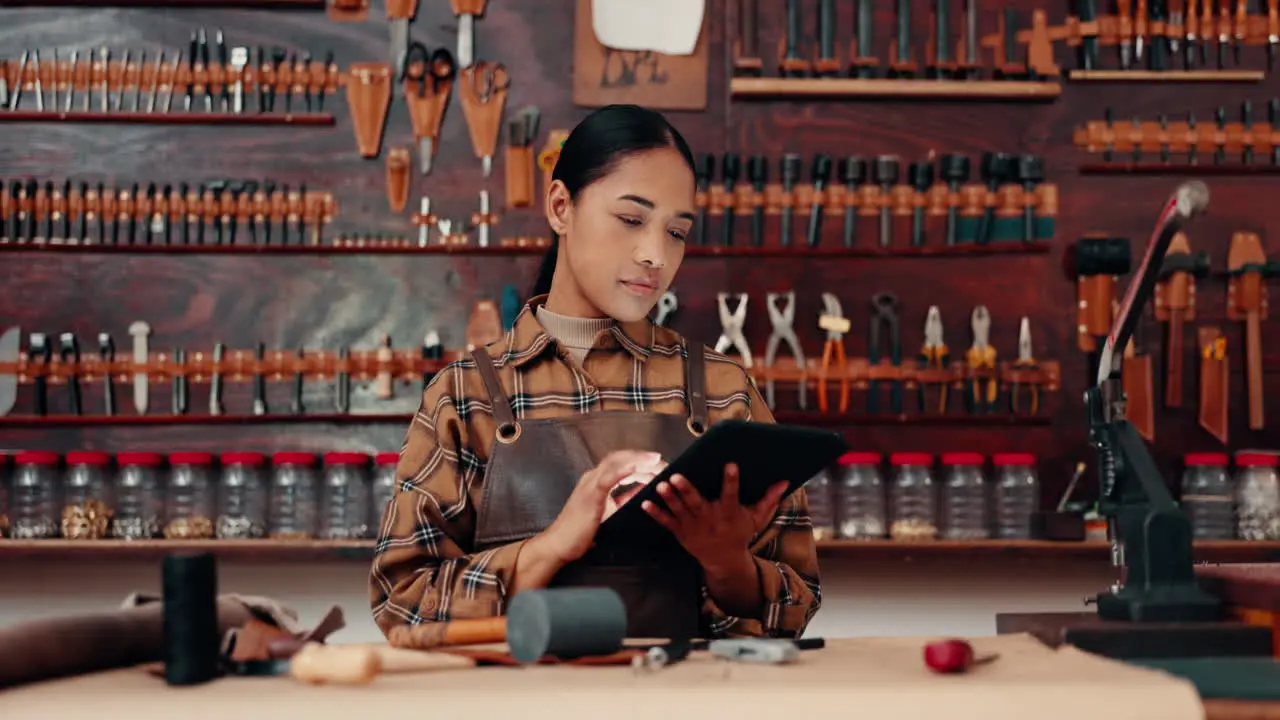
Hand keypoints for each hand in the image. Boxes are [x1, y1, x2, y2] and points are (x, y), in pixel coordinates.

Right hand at [533, 450, 662, 565]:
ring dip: (637, 460)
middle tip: (663, 461)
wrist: (559, 544)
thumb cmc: (581, 531)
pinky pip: (608, 478)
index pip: (620, 463)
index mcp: (597, 481)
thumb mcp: (609, 512)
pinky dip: (623, 470)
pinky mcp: (590, 495)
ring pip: (615, 463)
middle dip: (642, 458)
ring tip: (656, 460)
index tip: (658, 463)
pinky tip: (637, 467)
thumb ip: (624, 499)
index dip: (639, 461)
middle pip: (620, 458)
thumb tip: (643, 490)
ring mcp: (590, 484)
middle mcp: (592, 478)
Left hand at [642, 463, 787, 570]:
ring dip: (669, 498)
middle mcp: (710, 519)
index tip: (730, 465)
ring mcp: (694, 526)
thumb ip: (769, 499)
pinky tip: (643, 503)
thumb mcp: (757, 518)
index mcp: (729, 513)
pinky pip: (667, 522)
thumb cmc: (740, 534)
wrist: (724, 560)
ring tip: (660, 485)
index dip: (731, 480)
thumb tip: (785, 481)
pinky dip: (656, 514)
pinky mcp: (681, 532)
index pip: (731, 494)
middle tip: (676, 476)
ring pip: (680, 510)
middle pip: (697, 502)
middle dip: (686, 490)